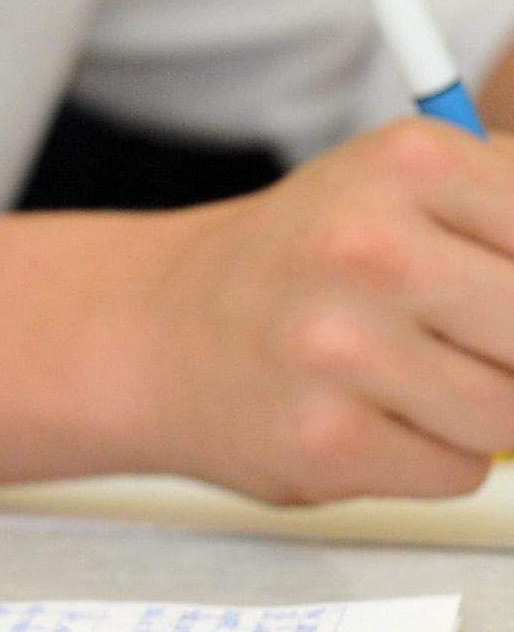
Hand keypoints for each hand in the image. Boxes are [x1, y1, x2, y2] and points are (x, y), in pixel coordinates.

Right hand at [124, 116, 513, 501]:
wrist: (152, 328)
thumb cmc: (304, 264)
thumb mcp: (404, 193)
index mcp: (411, 160)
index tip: (505, 307)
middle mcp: (371, 244)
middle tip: (468, 338)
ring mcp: (342, 345)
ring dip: (483, 413)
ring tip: (406, 376)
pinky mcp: (327, 438)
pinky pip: (458, 472)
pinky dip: (430, 457)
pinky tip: (367, 414)